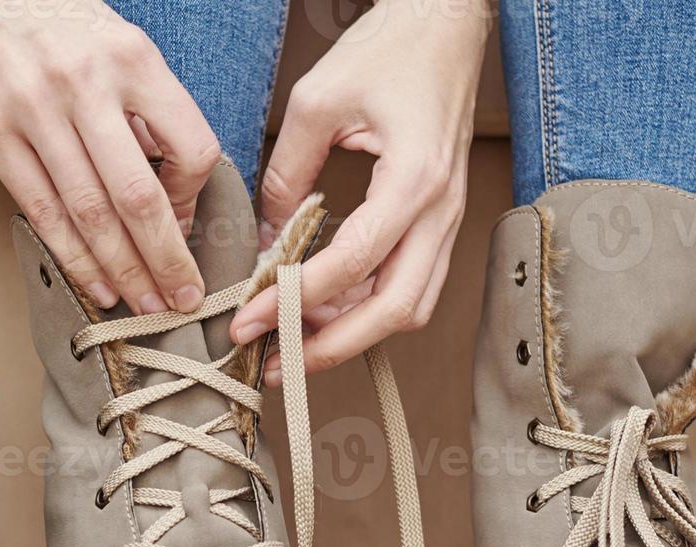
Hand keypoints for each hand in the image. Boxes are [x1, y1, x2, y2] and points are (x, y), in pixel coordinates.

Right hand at [0, 0, 218, 313]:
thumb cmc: (48, 17)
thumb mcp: (113, 42)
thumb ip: (144, 108)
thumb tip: (170, 189)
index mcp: (132, 57)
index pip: (190, 146)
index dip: (194, 199)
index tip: (188, 225)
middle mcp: (84, 83)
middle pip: (139, 197)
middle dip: (166, 260)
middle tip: (183, 300)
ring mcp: (33, 110)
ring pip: (90, 214)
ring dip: (122, 270)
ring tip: (143, 304)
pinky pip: (42, 211)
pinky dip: (72, 256)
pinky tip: (95, 283)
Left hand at [229, 0, 489, 383]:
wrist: (446, 26)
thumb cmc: (391, 50)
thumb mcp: (316, 102)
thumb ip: (286, 175)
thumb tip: (268, 239)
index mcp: (414, 179)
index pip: (353, 264)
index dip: (296, 302)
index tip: (249, 319)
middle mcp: (440, 211)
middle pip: (394, 311)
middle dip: (330, 347)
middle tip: (275, 363)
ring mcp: (446, 221)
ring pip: (408, 307)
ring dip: (351, 336)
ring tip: (292, 345)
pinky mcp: (438, 222)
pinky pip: (410, 285)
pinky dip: (365, 308)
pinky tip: (322, 310)